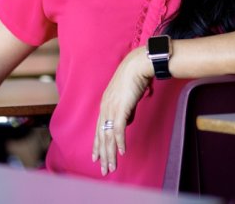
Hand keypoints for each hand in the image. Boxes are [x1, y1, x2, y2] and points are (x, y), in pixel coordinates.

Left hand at [92, 46, 151, 175]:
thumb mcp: (128, 96)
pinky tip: (122, 152)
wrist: (138, 65)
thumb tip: (127, 122)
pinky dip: (120, 142)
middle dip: (102, 154)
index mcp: (105, 104)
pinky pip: (118, 130)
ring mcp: (112, 108)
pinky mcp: (121, 109)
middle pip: (101, 136)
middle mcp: (105, 108)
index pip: (98, 129)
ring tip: (111, 167)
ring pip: (108, 136)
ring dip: (110, 153)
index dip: (97, 144)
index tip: (96, 157)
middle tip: (103, 169)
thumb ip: (126, 110)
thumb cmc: (135, 76)